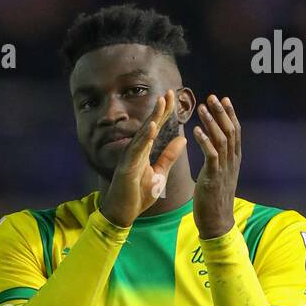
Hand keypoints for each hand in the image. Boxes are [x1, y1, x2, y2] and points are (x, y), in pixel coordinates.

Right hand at [100, 90, 187, 227]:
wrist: (123, 214)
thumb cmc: (137, 195)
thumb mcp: (159, 174)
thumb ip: (169, 157)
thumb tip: (182, 139)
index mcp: (144, 151)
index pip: (156, 127)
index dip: (165, 113)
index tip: (174, 97)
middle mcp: (135, 150)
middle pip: (150, 125)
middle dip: (160, 109)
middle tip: (169, 92)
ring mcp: (129, 158)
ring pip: (143, 134)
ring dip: (152, 117)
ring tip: (161, 102)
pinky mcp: (126, 167)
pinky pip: (136, 150)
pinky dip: (144, 138)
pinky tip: (152, 127)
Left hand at [193, 95, 240, 238]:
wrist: (217, 222)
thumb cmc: (215, 200)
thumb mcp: (220, 175)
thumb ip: (220, 160)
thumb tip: (216, 147)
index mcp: (234, 160)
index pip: (235, 132)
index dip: (230, 114)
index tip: (224, 99)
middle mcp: (232, 161)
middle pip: (230, 131)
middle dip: (221, 112)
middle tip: (212, 97)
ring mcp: (224, 169)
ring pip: (221, 139)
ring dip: (211, 122)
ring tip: (202, 108)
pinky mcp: (213, 177)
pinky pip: (211, 155)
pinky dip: (204, 141)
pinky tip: (196, 130)